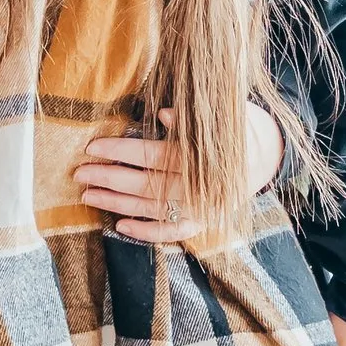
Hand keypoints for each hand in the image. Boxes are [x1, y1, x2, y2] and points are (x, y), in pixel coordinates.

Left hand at [77, 102, 284, 242]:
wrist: (266, 157)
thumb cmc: (234, 129)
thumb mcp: (220, 115)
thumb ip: (190, 116)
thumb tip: (161, 113)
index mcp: (202, 158)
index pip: (152, 154)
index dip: (120, 151)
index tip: (93, 147)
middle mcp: (200, 188)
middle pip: (146, 184)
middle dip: (109, 178)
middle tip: (79, 174)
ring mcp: (201, 209)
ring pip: (152, 209)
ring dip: (117, 204)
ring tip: (88, 196)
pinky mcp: (204, 223)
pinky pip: (172, 233)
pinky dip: (146, 231)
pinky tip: (120, 225)